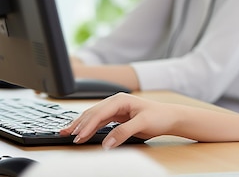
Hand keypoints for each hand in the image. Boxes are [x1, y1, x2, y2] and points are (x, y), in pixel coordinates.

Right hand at [60, 93, 179, 147]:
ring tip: (66, 133)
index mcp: (121, 100)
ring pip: (94, 117)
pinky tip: (81, 133)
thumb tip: (106, 144)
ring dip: (80, 125)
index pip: (99, 113)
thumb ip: (124, 132)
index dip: (87, 125)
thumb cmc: (159, 116)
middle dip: (78, 123)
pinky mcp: (117, 117)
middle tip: (64, 134)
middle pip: (93, 113)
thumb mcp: (142, 124)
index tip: (77, 137)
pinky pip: (99, 122)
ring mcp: (116, 109)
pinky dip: (89, 127)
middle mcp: (117, 102)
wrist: (169, 117)